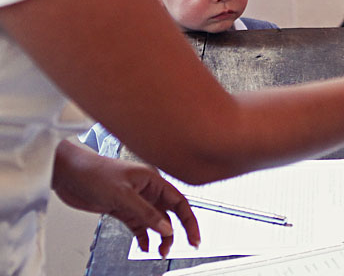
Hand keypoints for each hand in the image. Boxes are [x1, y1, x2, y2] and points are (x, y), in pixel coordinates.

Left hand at [52, 140, 199, 256]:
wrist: (68, 174)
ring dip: (159, 236)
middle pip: (170, 213)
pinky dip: (142, 237)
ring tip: (160, 251)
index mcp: (153, 181)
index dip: (189, 220)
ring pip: (155, 221)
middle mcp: (147, 190)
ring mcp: (134, 200)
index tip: (194, 237)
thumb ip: (146, 213)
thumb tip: (166, 229)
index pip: (179, 202)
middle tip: (183, 246)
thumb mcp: (123, 195)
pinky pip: (138, 226)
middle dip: (176, 230)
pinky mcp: (121, 209)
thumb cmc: (94, 173)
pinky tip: (144, 246)